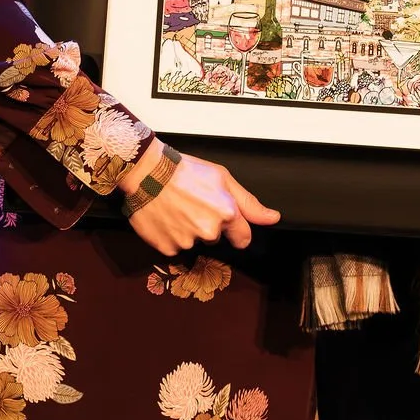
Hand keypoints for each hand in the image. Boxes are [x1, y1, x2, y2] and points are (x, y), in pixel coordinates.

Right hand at [120, 141, 280, 256]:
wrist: (147, 172)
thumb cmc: (185, 170)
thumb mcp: (222, 178)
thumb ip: (248, 203)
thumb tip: (273, 218)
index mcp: (226, 214)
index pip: (243, 237)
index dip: (236, 229)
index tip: (226, 222)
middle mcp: (209, 232)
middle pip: (215, 237)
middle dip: (208, 225)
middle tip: (193, 204)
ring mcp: (187, 242)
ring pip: (194, 242)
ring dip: (188, 230)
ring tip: (177, 208)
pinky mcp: (167, 248)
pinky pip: (175, 247)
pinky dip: (171, 235)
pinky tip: (166, 217)